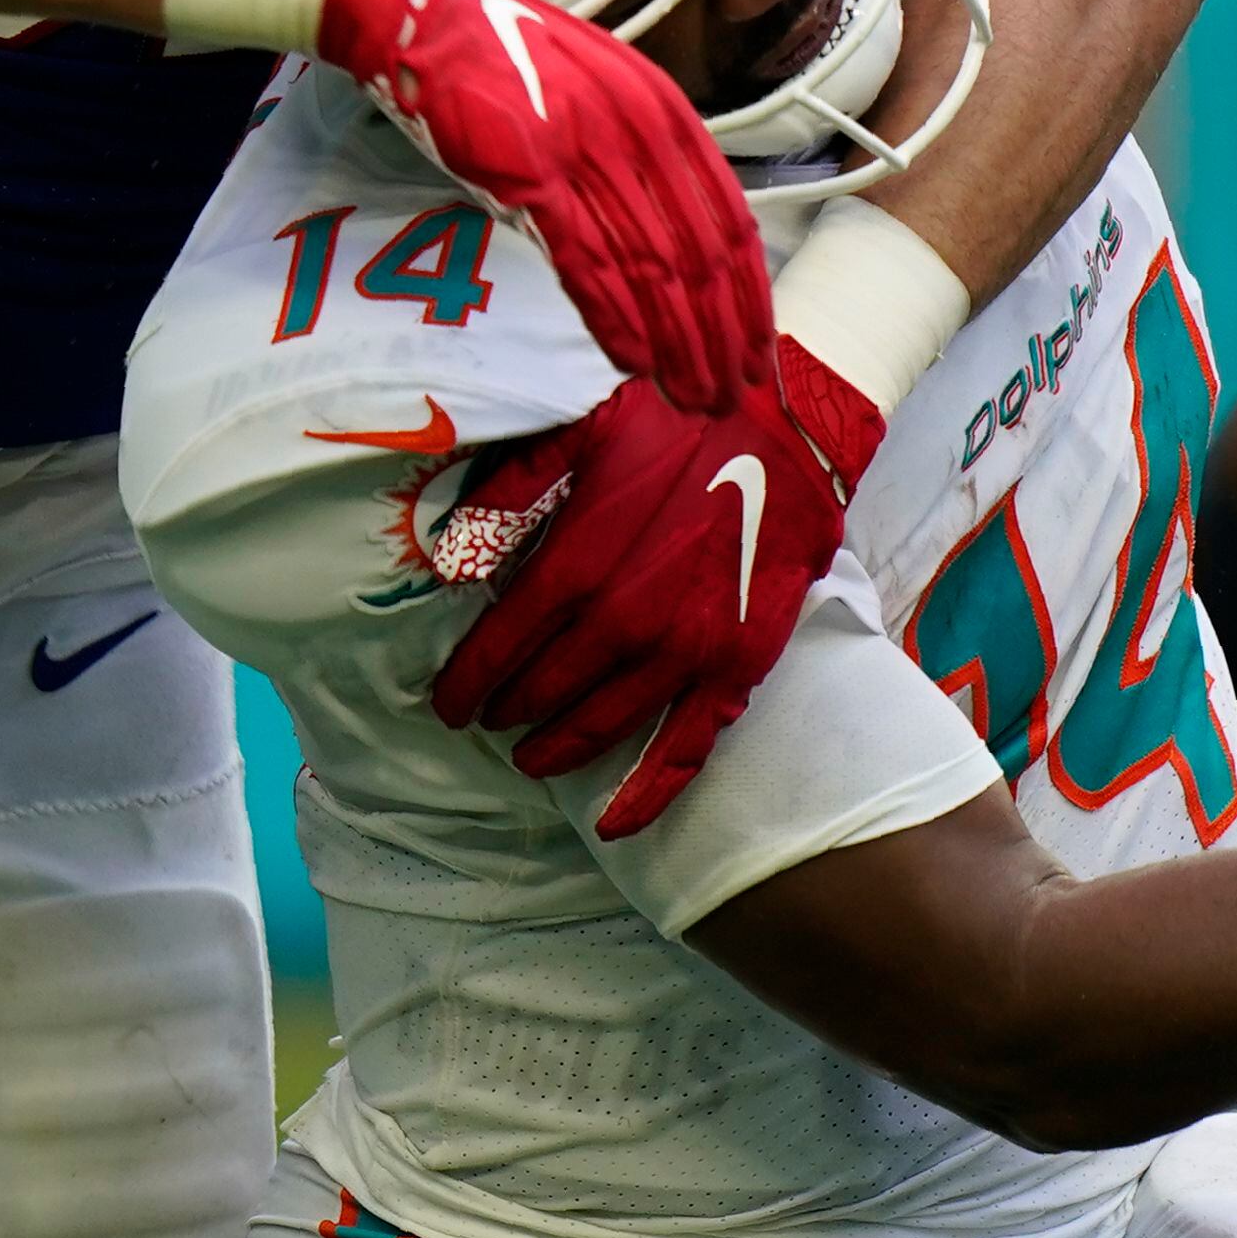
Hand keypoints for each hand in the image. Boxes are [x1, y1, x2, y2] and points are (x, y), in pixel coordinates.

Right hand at [317, 0, 772, 408]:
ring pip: (652, 265)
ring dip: (680, 340)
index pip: (726, 218)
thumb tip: (671, 230)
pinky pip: (587, 259)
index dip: (747, 291)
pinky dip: (616, 315)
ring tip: (696, 393)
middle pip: (700, 252)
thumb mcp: (599, 87)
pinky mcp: (531, 174)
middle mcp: (638, 131)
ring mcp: (586, 152)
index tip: (757, 346)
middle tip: (736, 392)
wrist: (426, 19)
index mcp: (663, 110)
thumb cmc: (507, 55)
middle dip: (724, 332)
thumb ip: (640, 151)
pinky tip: (637, 360)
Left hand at [429, 337, 879, 839]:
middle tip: (485, 722)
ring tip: (531, 759)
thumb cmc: (678, 416)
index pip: (508, 637)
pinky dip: (651, 788)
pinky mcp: (740, 661)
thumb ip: (512, 492)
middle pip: (551, 685)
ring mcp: (692, 647)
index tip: (447, 701)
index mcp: (587, 557)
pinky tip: (616, 821)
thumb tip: (451, 558)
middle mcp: (635, 615)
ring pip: (609, 721)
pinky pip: (691, 742)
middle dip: (511, 708)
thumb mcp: (581, 425)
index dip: (472, 675)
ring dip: (564, 747)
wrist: (789, 423)